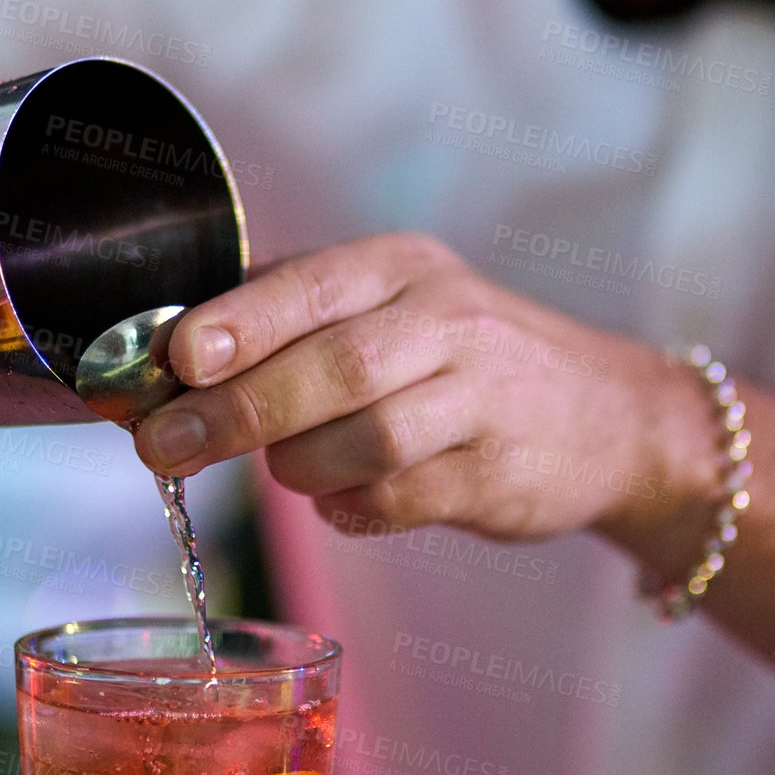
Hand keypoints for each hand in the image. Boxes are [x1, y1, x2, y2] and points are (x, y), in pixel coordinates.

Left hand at [133, 233, 719, 549]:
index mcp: (402, 267)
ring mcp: (482, 398)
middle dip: (234, 412)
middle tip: (165, 447)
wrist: (609, 417)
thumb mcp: (392, 304)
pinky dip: (351, 508)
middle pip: (330, 368)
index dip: (237, 324)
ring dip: (302, 466)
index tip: (174, 361)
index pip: (309, 286)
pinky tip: (348, 499)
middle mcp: (448, 320)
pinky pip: (396, 501)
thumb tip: (167, 350)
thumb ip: (292, 315)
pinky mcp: (497, 475)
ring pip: (363, 441)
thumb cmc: (463, 358)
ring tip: (290, 467)